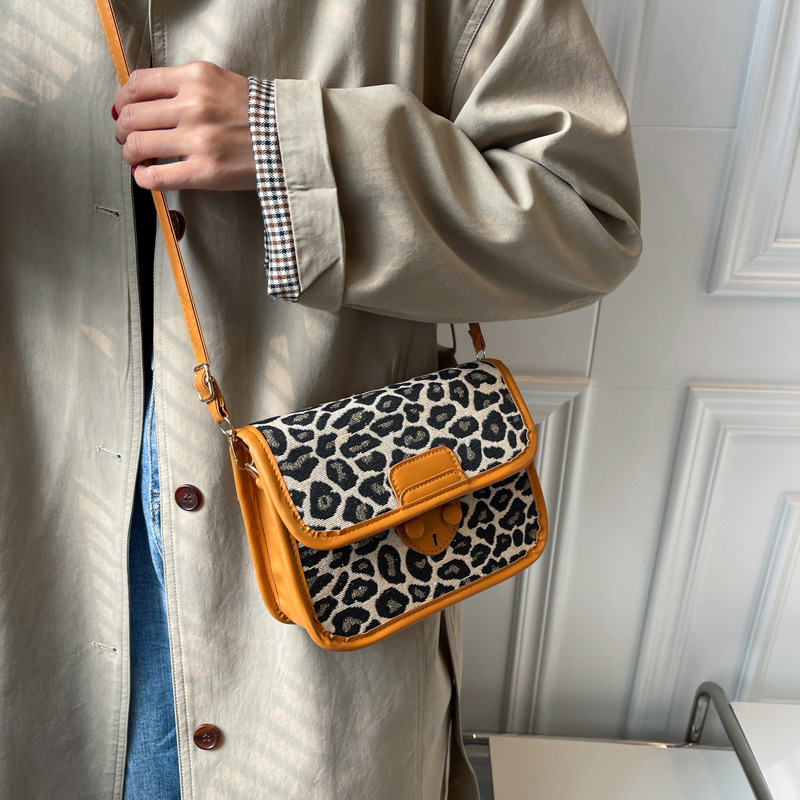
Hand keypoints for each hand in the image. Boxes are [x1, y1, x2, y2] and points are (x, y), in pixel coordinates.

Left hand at [113, 61, 255, 191]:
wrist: (289, 140)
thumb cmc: (257, 115)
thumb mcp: (219, 82)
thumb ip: (184, 86)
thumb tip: (145, 103)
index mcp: (195, 78)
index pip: (139, 83)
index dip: (123, 99)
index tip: (125, 111)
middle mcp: (194, 106)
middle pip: (133, 116)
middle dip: (123, 129)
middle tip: (128, 137)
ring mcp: (199, 140)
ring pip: (138, 145)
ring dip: (130, 154)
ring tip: (139, 157)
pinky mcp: (205, 172)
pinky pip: (157, 176)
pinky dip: (143, 177)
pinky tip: (146, 176)